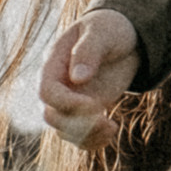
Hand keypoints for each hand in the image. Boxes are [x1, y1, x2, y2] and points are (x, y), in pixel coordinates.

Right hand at [38, 9, 140, 143]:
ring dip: (87, 136)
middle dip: (78, 124)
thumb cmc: (109, 28)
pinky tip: (112, 132)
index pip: (47, 92)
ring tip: (112, 127)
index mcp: (54, 64)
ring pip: (65, 131)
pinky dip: (93, 141)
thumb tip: (76, 78)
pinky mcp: (85, 112)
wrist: (123, 37)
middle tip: (106, 121)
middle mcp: (58, 85)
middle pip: (52, 116)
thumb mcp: (102, 32)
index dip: (67, 103)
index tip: (95, 104)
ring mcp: (70, 100)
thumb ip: (88, 51)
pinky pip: (80, 136)